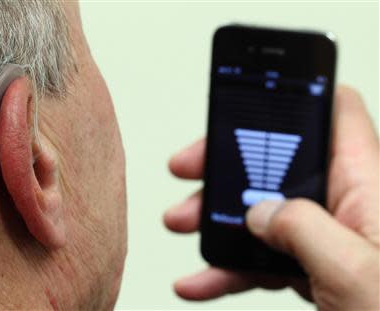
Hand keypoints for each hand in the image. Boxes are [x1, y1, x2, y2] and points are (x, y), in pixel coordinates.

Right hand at [164, 86, 378, 310]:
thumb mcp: (355, 270)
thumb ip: (301, 228)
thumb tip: (259, 211)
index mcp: (365, 183)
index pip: (334, 111)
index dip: (295, 95)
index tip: (248, 101)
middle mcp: (346, 202)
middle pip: (278, 163)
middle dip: (228, 166)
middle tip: (190, 170)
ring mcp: (327, 236)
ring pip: (265, 212)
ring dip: (218, 219)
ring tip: (181, 224)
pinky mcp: (316, 267)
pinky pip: (266, 256)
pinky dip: (230, 267)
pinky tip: (201, 280)